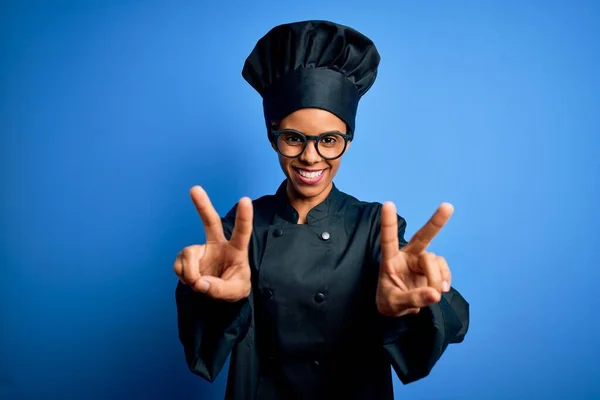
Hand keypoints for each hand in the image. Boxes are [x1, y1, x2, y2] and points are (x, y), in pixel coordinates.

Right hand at [173, 186, 252, 301]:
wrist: (221, 293)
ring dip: (189, 272)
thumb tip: (200, 282)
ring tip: (197, 283)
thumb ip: (220, 289)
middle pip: (210, 222)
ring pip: (188, 253)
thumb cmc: (235, 286)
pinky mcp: (188, 257)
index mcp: (236, 250)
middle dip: (202, 205)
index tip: (245, 200)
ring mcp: (202, 249)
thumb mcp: (236, 292)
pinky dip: (183, 275)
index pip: (242, 232)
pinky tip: (191, 280)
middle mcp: (218, 245)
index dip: (244, 217)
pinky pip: (179, 264)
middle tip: (195, 189)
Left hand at [376, 202, 453, 316]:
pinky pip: (444, 269)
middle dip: (435, 222)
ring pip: (434, 261)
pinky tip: (441, 290)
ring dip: (436, 278)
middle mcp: (407, 256)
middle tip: (448, 206)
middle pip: (422, 237)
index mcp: (390, 260)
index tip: (388, 204)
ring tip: (433, 294)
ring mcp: (421, 261)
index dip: (388, 223)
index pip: (388, 239)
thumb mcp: (394, 304)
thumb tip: (436, 294)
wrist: (399, 310)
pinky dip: (445, 279)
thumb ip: (413, 298)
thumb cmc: (389, 301)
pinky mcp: (433, 269)